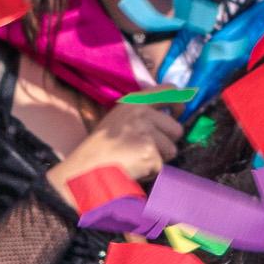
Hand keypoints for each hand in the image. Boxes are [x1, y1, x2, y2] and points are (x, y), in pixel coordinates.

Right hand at [48, 95, 183, 204]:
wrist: (84, 170)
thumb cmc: (99, 149)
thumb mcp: (118, 120)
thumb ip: (142, 114)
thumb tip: (171, 115)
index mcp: (135, 103)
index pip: (169, 91)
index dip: (179, 103)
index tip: (178, 113)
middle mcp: (143, 114)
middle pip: (176, 129)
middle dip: (167, 143)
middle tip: (146, 151)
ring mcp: (147, 133)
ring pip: (172, 150)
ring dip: (158, 159)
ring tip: (136, 160)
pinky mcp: (149, 153)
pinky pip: (160, 166)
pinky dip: (150, 172)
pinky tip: (133, 170)